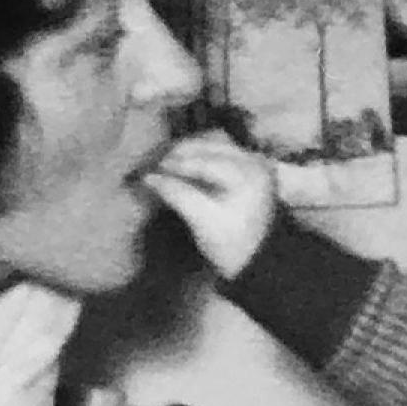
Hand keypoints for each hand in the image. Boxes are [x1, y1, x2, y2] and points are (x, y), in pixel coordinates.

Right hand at [142, 130, 279, 277]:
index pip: (207, 161)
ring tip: (166, 162)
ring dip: (190, 150)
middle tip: (155, 162)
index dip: (176, 163)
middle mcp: (254, 160)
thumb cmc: (232, 245)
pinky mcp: (249, 168)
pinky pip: (221, 152)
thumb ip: (177, 194)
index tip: (151, 170)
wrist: (258, 261)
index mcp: (249, 173)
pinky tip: (182, 165)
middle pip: (212, 144)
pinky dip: (200, 156)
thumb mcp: (202, 221)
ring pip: (216, 144)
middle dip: (181, 152)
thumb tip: (149, 178)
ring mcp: (254, 162)